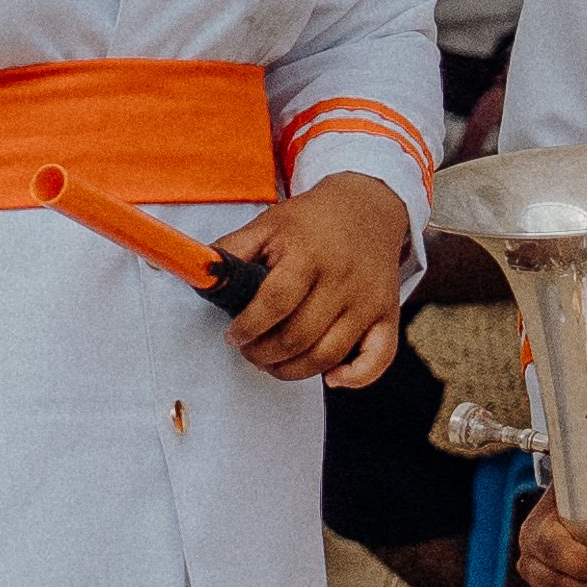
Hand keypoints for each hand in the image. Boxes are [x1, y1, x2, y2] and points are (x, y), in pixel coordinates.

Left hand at [211, 173, 409, 385]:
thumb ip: (233, 250)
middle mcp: (343, 279)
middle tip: (249, 350)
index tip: (233, 336)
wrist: (367, 207)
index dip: (248, 327)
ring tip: (273, 363)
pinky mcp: (387, 314)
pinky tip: (330, 377)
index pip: (275, 302)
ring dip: (293, 370)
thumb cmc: (312, 221)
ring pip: (329, 355)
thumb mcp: (269, 224)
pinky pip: (379, 359)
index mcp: (309, 253)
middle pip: (299, 336)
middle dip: (263, 354)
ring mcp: (368, 300)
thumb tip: (199, 275)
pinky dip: (354, 378)